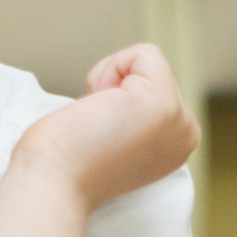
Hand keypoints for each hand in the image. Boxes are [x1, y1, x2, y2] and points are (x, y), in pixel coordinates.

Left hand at [11, 43, 198, 210]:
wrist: (50, 182)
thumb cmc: (64, 162)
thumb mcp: (115, 135)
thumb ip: (132, 118)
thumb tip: (120, 95)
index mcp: (175, 145)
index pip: (152, 89)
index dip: (117, 99)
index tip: (99, 134)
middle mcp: (186, 135)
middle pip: (153, 72)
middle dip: (116, 86)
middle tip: (95, 127)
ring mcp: (179, 121)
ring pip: (149, 62)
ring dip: (110, 79)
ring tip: (97, 120)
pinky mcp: (163, 104)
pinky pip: (146, 53)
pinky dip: (112, 67)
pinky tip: (98, 104)